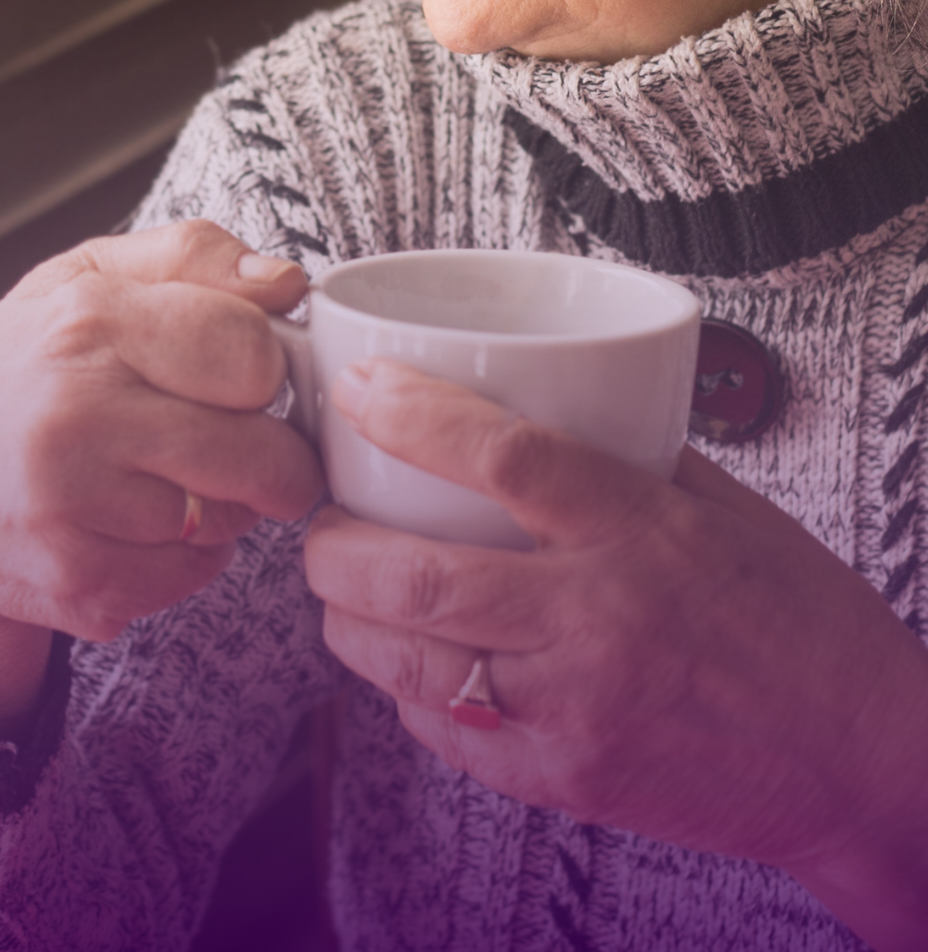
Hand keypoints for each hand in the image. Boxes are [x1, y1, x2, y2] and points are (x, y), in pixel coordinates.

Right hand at [0, 222, 323, 726]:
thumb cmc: (25, 373)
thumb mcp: (88, 280)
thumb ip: (193, 258)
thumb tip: (285, 282)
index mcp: (89, 319)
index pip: (251, 350)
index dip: (267, 368)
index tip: (249, 378)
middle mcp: (77, 411)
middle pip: (259, 452)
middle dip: (276, 456)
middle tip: (254, 449)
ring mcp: (73, 504)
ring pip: (233, 519)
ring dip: (227, 508)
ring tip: (174, 480)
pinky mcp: (77, 582)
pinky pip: (193, 575)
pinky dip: (185, 558)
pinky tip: (139, 528)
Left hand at [304, 360, 927, 951]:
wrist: (854, 758)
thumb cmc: (798, 618)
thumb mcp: (724, 506)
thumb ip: (626, 460)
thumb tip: (534, 406)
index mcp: (641, 532)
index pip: (503, 457)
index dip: (412, 416)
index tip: (362, 392)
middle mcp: (597, 622)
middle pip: (416, 578)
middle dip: (333, 545)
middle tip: (320, 519)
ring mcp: (572, 712)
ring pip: (408, 662)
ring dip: (346, 619)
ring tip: (341, 587)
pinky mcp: (562, 781)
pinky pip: (444, 730)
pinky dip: (403, 686)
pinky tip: (406, 658)